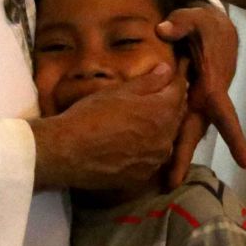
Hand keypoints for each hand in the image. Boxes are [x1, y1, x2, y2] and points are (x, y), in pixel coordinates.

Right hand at [30, 63, 188, 191]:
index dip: (174, 81)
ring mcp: (155, 160)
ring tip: (141, 120)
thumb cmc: (90, 116)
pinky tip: (132, 143)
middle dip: (169, 104)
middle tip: (154, 96)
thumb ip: (149, 81)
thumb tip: (167, 70)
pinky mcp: (143, 176)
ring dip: (161, 128)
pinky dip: (149, 149)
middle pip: (176, 115)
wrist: (66, 152)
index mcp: (162, 112)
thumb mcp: (118, 91)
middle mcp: (165, 137)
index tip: (168, 76)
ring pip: (167, 138)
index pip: (180, 90)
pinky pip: (154, 158)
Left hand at [157, 5, 245, 187]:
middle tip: (173, 183)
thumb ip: (180, 23)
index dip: (234, 136)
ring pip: (185, 131)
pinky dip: (168, 138)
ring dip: (176, 154)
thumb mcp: (195, 18)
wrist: (214, 30)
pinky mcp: (187, 102)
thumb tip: (162, 29)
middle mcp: (206, 99)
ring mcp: (196, 103)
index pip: (224, 112)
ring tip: (164, 180)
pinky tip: (153, 155)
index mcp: (212, 84)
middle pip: (196, 131)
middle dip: (184, 156)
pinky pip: (176, 122)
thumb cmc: (206, 26)